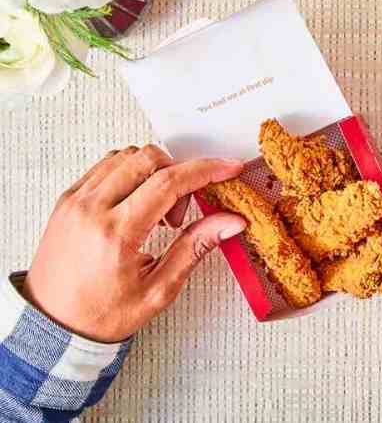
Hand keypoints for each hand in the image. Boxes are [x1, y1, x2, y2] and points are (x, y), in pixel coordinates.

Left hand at [22, 146, 246, 342]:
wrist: (51, 325)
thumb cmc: (99, 315)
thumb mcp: (157, 290)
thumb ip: (195, 247)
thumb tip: (230, 222)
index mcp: (115, 233)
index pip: (169, 182)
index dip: (206, 170)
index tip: (228, 169)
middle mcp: (91, 209)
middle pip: (148, 158)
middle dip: (179, 173)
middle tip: (184, 207)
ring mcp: (75, 201)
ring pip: (126, 156)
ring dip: (154, 172)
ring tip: (158, 210)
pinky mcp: (67, 200)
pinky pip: (105, 166)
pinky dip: (130, 174)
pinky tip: (138, 202)